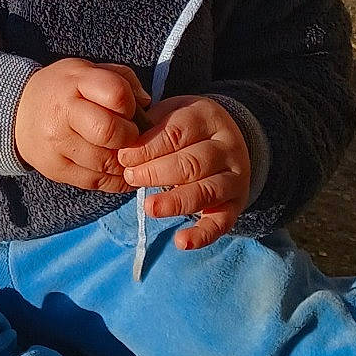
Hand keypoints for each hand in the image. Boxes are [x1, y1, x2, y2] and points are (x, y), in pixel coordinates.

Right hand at [14, 59, 148, 192]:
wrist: (17, 112)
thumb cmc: (64, 89)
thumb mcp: (87, 71)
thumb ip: (121, 79)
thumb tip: (146, 103)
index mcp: (75, 82)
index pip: (116, 94)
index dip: (130, 105)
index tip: (128, 110)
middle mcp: (63, 113)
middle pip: (109, 132)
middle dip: (129, 136)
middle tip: (129, 136)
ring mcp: (57, 145)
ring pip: (105, 162)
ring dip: (124, 162)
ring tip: (126, 154)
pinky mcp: (56, 170)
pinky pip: (95, 182)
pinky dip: (115, 180)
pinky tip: (119, 171)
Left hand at [116, 95, 250, 248]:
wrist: (226, 142)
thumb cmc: (186, 128)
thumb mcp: (171, 114)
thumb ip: (148, 125)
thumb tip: (121, 143)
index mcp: (208, 118)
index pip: (177, 132)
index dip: (148, 147)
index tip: (124, 158)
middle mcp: (226, 148)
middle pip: (192, 163)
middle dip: (157, 172)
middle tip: (131, 177)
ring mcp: (234, 178)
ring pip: (206, 191)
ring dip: (175, 202)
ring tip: (149, 207)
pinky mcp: (234, 205)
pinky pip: (221, 222)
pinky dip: (202, 235)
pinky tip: (180, 241)